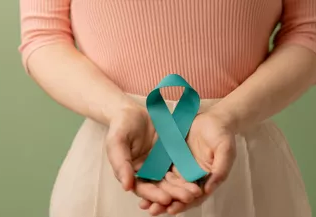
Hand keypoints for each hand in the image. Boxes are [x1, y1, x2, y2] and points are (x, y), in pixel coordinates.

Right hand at [105, 99, 201, 213]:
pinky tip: (199, 176)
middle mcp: (148, 172)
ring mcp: (161, 164)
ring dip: (184, 187)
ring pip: (173, 179)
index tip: (166, 199)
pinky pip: (181, 165)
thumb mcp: (116, 142)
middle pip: (161, 187)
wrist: (133, 110)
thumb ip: (120, 163)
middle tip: (188, 197)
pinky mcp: (172, 155)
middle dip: (175, 194)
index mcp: (132, 173)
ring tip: (197, 191)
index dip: (154, 195)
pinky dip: (189, 172)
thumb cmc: (121, 126)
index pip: (143, 188)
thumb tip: (126, 186)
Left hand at [139, 110, 236, 214]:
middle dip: (165, 204)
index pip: (194, 196)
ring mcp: (180, 167)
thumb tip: (209, 190)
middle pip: (177, 194)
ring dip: (155, 195)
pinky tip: (141, 181)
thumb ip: (220, 170)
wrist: (212, 117)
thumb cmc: (222, 134)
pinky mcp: (171, 157)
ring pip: (166, 184)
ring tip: (143, 204)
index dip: (183, 204)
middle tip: (152, 211)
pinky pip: (160, 168)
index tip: (172, 210)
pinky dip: (152, 177)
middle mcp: (191, 176)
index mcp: (205, 179)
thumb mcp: (225, 151)